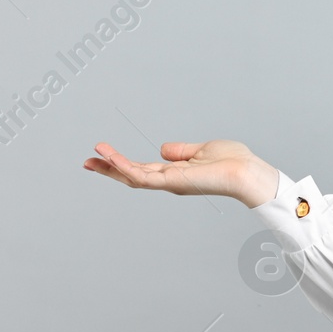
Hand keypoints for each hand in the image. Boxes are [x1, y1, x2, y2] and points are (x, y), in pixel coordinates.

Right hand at [83, 139, 277, 205]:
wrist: (246, 171)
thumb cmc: (232, 161)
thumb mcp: (201, 150)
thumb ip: (180, 151)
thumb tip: (162, 149)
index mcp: (174, 173)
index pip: (142, 169)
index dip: (121, 163)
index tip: (102, 154)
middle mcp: (169, 180)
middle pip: (132, 175)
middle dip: (109, 170)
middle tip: (86, 162)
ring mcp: (170, 182)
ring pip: (133, 177)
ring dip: (111, 167)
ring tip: (92, 158)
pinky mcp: (173, 181)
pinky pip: (144, 176)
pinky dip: (125, 167)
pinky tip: (111, 158)